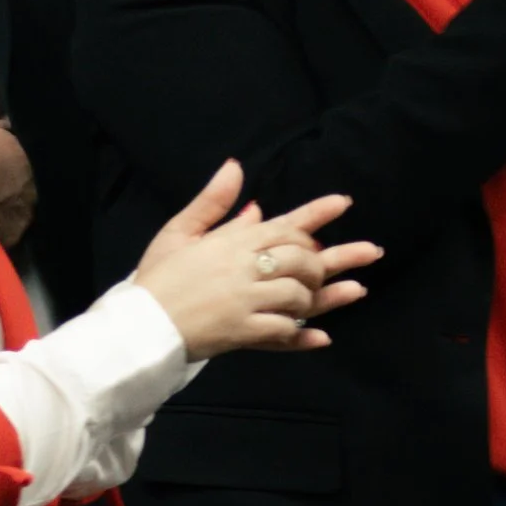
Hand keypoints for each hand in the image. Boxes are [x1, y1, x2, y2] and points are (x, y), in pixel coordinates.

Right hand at [130, 160, 383, 358]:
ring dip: (324, 296)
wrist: (138, 324)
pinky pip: (283, 333)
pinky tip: (321, 337)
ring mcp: (246, 302)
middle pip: (303, 259)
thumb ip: (212, 202)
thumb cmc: (157, 278)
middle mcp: (244, 269)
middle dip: (338, 257)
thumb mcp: (178, 232)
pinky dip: (303, 337)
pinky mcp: (243, 332)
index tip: (344, 203)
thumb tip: (236, 168)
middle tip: (367, 254)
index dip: (317, 213)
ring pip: (299, 295)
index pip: (283, 223)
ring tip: (352, 292)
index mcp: (231, 242)